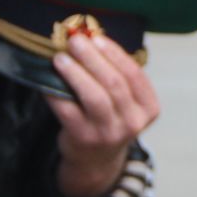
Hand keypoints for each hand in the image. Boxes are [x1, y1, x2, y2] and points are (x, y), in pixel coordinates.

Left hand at [47, 33, 159, 196]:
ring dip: (76, 73)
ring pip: (94, 96)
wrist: (96, 158)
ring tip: (60, 58)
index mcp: (149, 108)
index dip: (115, 53)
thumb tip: (89, 37)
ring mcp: (109, 132)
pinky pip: (68, 110)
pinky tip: (47, 79)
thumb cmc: (110, 119)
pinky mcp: (83, 138)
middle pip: (114, 83)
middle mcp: (133, 122)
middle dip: (93, 58)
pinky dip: (56, 92)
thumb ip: (116, 75)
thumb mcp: (125, 102)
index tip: (96, 38)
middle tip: (75, 41)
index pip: (135, 75)